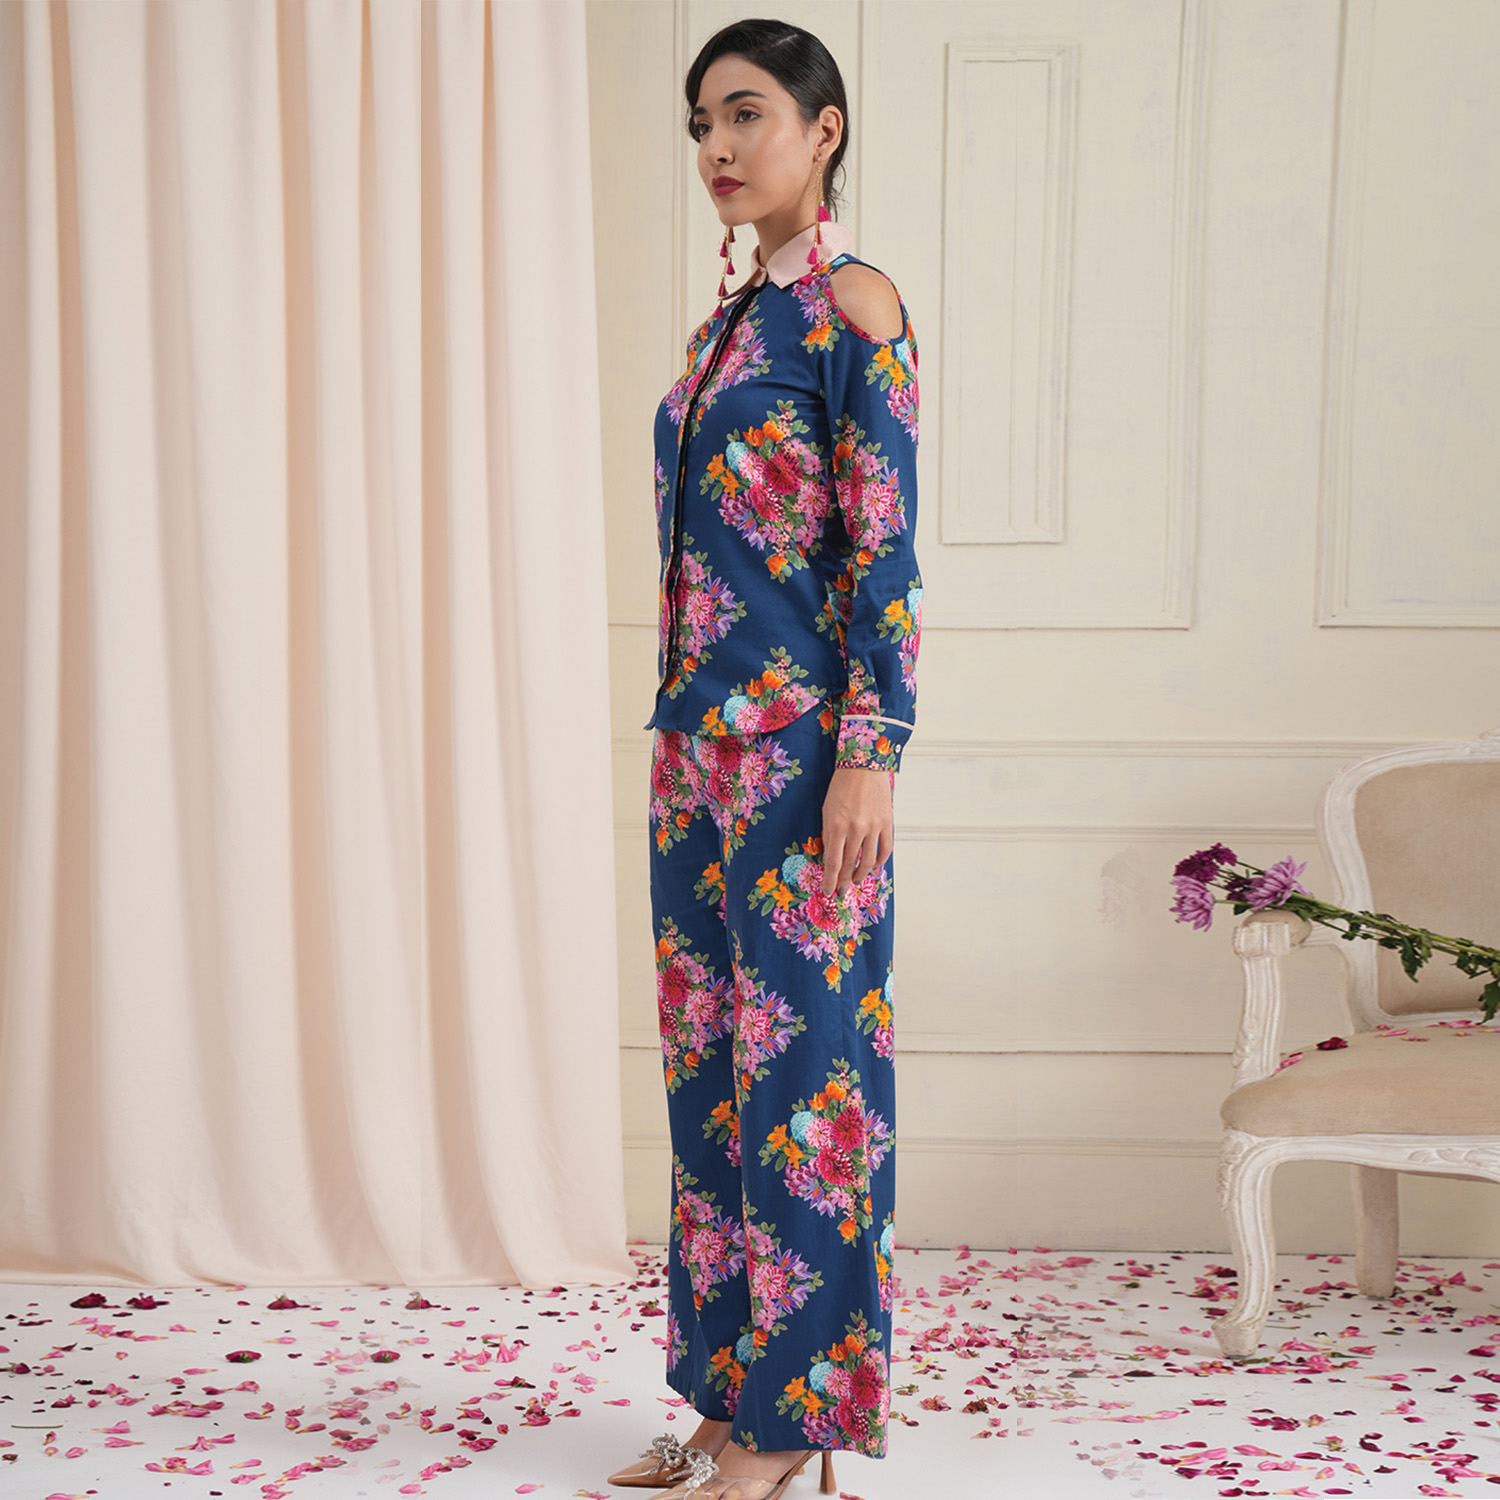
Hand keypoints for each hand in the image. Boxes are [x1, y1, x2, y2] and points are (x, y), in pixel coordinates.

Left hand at [821, 766, 893, 895]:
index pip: (833, 862)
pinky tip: (873, 866)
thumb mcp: (826, 810)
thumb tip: (829, 858)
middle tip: (842, 891)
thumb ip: (828, 835)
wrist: (864, 766)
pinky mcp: (887, 823)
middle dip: (844, 881)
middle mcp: (856, 829)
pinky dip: (879, 862)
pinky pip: (885, 849)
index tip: (828, 891)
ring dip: (862, 874)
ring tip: (856, 881)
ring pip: (869, 861)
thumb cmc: (841, 787)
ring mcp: (874, 826)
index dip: (830, 880)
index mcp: (837, 825)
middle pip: (850, 864)